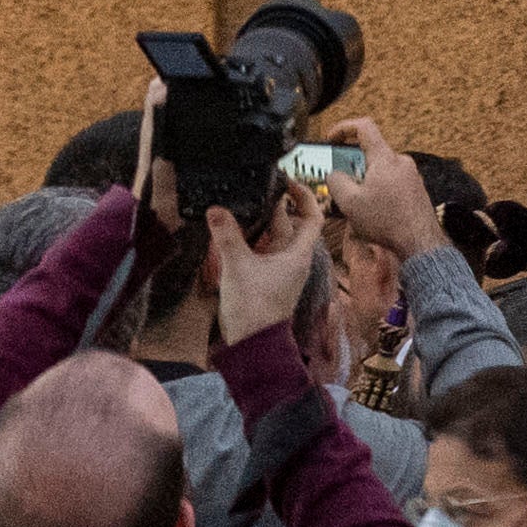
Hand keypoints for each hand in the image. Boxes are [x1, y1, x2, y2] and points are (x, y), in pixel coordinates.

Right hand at [203, 192, 313, 358]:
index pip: (311, 217)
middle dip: (269, 206)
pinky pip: (259, 250)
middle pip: (286, 223)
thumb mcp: (238, 267)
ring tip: (236, 205)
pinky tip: (230, 231)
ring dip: (256, 223)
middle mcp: (291, 259)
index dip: (303, 196)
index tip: (287, 182)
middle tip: (249, 188)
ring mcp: (278, 269)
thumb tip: (215, 209)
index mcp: (297, 254)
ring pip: (270, 237)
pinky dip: (248, 239)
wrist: (252, 345)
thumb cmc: (254, 310)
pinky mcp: (264, 278)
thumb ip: (227, 236)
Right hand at [321, 125, 451, 274]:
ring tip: (358, 205)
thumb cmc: (386, 221)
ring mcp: (412, 176)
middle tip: (342, 182)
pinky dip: (380, 191)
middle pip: (372, 153)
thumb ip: (336, 181)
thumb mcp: (350, 202)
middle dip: (353, 165)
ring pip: (382, 170)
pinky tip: (375, 212)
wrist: (420, 243)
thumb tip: (334, 174)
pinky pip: (393, 182)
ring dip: (366, 182)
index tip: (331, 139)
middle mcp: (401, 162)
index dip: (343, 128)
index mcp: (385, 158)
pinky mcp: (416, 190)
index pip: (364, 127)